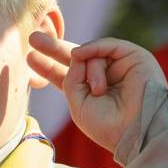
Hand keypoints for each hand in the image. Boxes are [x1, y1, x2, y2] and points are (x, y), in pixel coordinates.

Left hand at [27, 33, 165, 155]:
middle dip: (54, 48)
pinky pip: (107, 45)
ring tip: (99, 90)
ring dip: (88, 70)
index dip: (49, 67)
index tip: (30, 57)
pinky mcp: (134, 57)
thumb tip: (77, 52)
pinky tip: (80, 55)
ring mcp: (120, 67)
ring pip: (92, 55)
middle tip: (33, 37)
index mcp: (90, 94)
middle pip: (75, 58)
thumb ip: (71, 76)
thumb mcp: (77, 103)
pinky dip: (93, 49)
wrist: (136, 129)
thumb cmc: (108, 124)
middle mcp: (105, 78)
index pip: (67, 77)